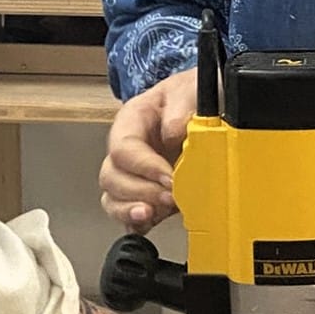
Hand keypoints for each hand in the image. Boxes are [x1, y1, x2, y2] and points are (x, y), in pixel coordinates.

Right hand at [100, 69, 197, 230]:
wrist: (202, 104)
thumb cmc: (190, 95)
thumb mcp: (189, 89)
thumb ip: (181, 108)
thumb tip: (173, 133)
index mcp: (132, 121)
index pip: (123, 148)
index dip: (144, 167)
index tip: (169, 177)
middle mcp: (126, 149)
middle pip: (112, 177)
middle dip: (139, 191)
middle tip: (168, 197)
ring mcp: (132, 174)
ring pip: (113, 198)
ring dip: (130, 210)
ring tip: (152, 214)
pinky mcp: (145, 194)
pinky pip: (128, 214)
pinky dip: (136, 223)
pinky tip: (150, 224)